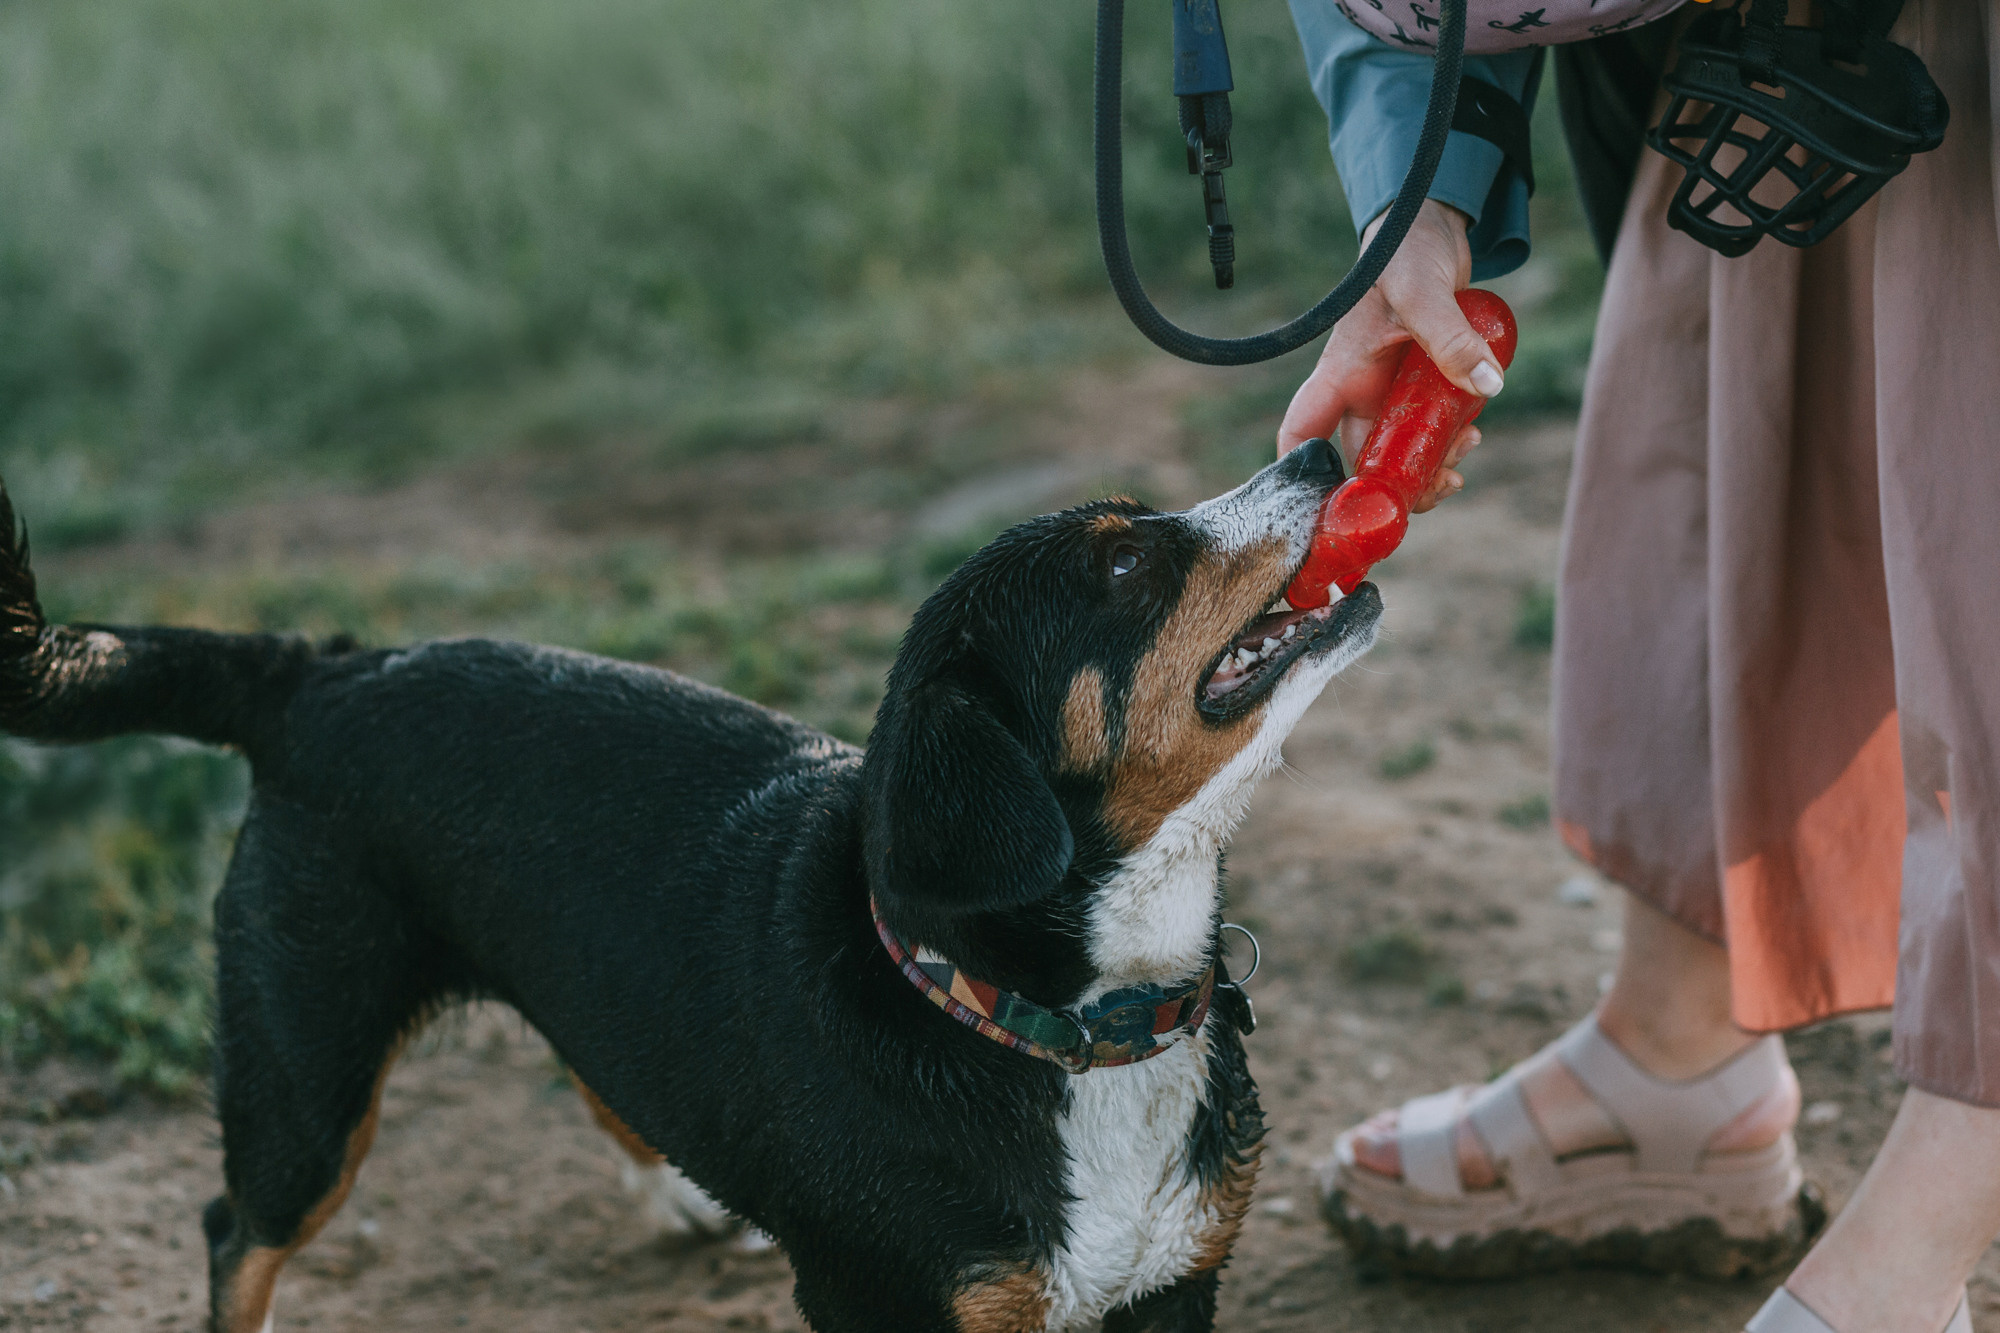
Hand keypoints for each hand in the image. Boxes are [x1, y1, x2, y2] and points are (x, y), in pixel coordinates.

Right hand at [1277, 200, 1501, 513]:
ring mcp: (1392, 389)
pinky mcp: (1423, 383)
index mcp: (1342, 374)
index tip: (1330, 508)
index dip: (1303, 475)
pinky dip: (1450, 438)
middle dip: (1398, 484)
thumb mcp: (1424, 293)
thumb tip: (1487, 388)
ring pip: (1402, 449)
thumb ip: (1451, 339)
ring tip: (1465, 450)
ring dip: (1431, 463)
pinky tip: (1473, 430)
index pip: (1303, 433)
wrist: (1431, 225)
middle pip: (1365, 458)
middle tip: (1440, 485)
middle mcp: (1362, 390)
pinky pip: (1432, 425)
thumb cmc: (1406, 250)